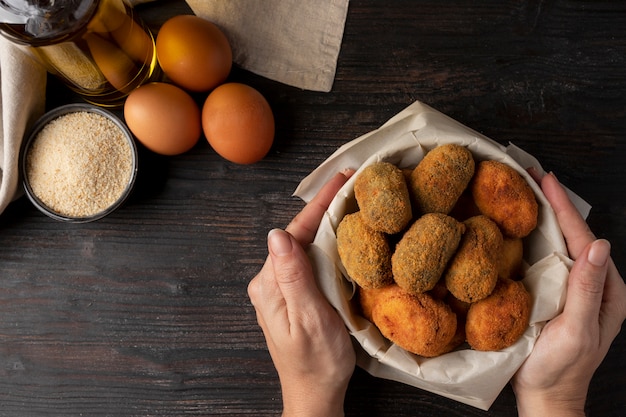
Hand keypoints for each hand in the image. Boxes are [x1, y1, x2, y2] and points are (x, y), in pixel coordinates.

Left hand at [248, 171, 355, 416]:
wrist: (314, 393)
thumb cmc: (316, 362)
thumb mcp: (308, 319)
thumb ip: (293, 277)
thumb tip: (277, 235)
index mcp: (269, 285)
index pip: (294, 233)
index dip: (319, 204)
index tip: (342, 179)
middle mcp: (269, 282)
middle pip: (298, 234)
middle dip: (324, 207)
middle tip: (350, 182)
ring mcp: (280, 287)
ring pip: (304, 244)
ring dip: (325, 221)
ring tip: (348, 199)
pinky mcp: (293, 294)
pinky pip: (308, 259)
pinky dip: (325, 241)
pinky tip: (340, 233)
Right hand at [512, 172, 625, 415]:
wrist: (545, 396)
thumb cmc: (559, 369)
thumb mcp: (577, 331)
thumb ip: (588, 291)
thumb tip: (598, 246)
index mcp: (606, 290)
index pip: (583, 239)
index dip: (564, 207)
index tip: (545, 178)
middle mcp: (593, 284)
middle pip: (574, 235)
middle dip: (554, 203)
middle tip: (530, 174)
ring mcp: (574, 289)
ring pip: (561, 243)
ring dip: (544, 215)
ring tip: (525, 191)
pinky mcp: (555, 294)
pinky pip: (548, 258)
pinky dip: (535, 236)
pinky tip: (521, 225)